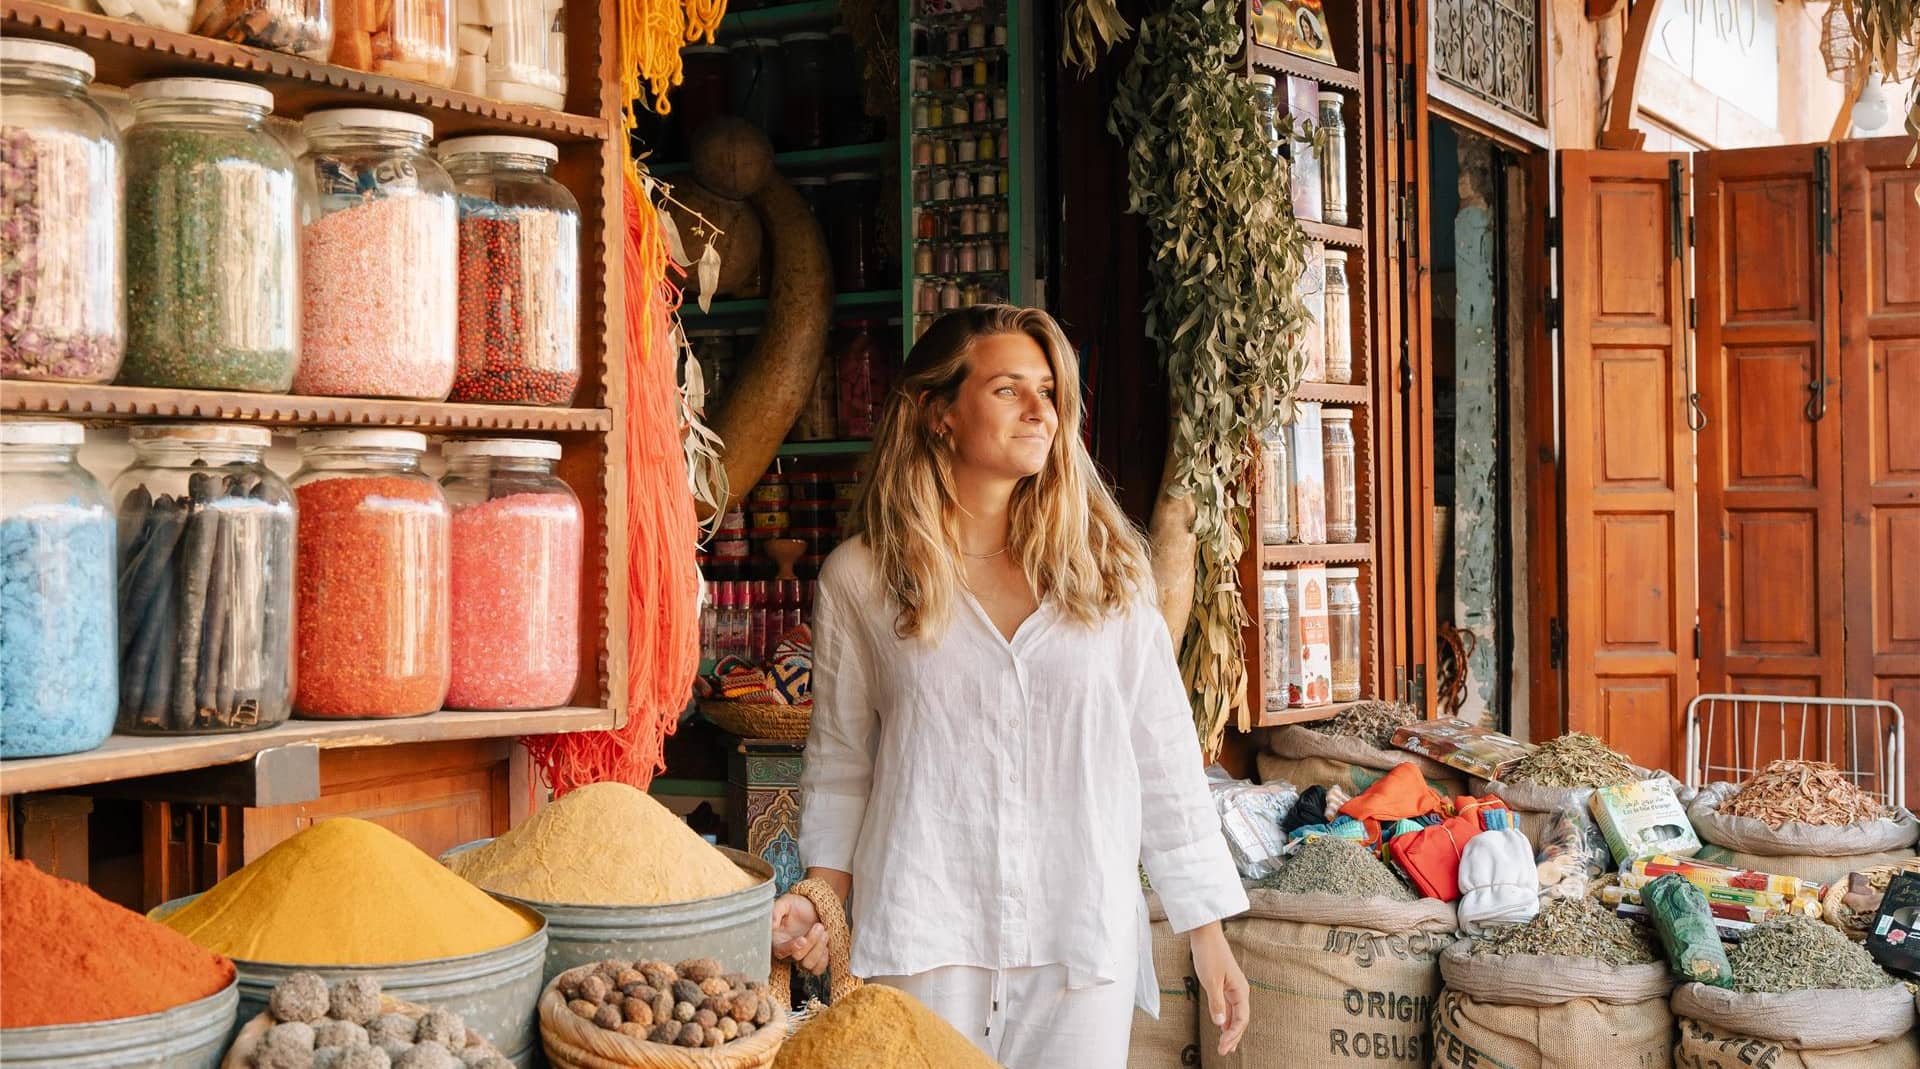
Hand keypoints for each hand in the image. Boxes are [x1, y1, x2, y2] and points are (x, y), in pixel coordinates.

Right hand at [771, 893, 828, 974]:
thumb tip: (771, 924)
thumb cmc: (796, 906)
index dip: (791, 948)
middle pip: (797, 957)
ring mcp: (800, 958)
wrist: (812, 908)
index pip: (779, 950)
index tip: (802, 940)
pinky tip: (824, 942)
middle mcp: (787, 951)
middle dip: (811, 941)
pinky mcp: (812, 961)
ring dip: (819, 948)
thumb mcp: (785, 903)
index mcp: (777, 939)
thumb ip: (776, 911)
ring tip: (824, 931)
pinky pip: (818, 969)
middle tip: (819, 926)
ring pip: (808, 965)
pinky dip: (824, 958)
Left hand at [1190, 922, 1248, 1054]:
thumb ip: (1216, 1003)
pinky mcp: (1225, 984)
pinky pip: (1229, 1006)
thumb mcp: (1210, 980)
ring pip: (1235, 1014)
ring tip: (1225, 1045)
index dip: (1233, 1035)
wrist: (1205, 933)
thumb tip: (1221, 1024)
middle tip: (1224, 1052)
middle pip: (1241, 1019)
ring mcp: (1233, 987)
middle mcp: (1240, 990)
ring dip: (1230, 1030)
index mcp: (1241, 990)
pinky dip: (1226, 1018)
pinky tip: (1222, 1027)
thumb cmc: (1209, 954)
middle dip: (1233, 1037)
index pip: (1241, 1019)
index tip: (1223, 1046)